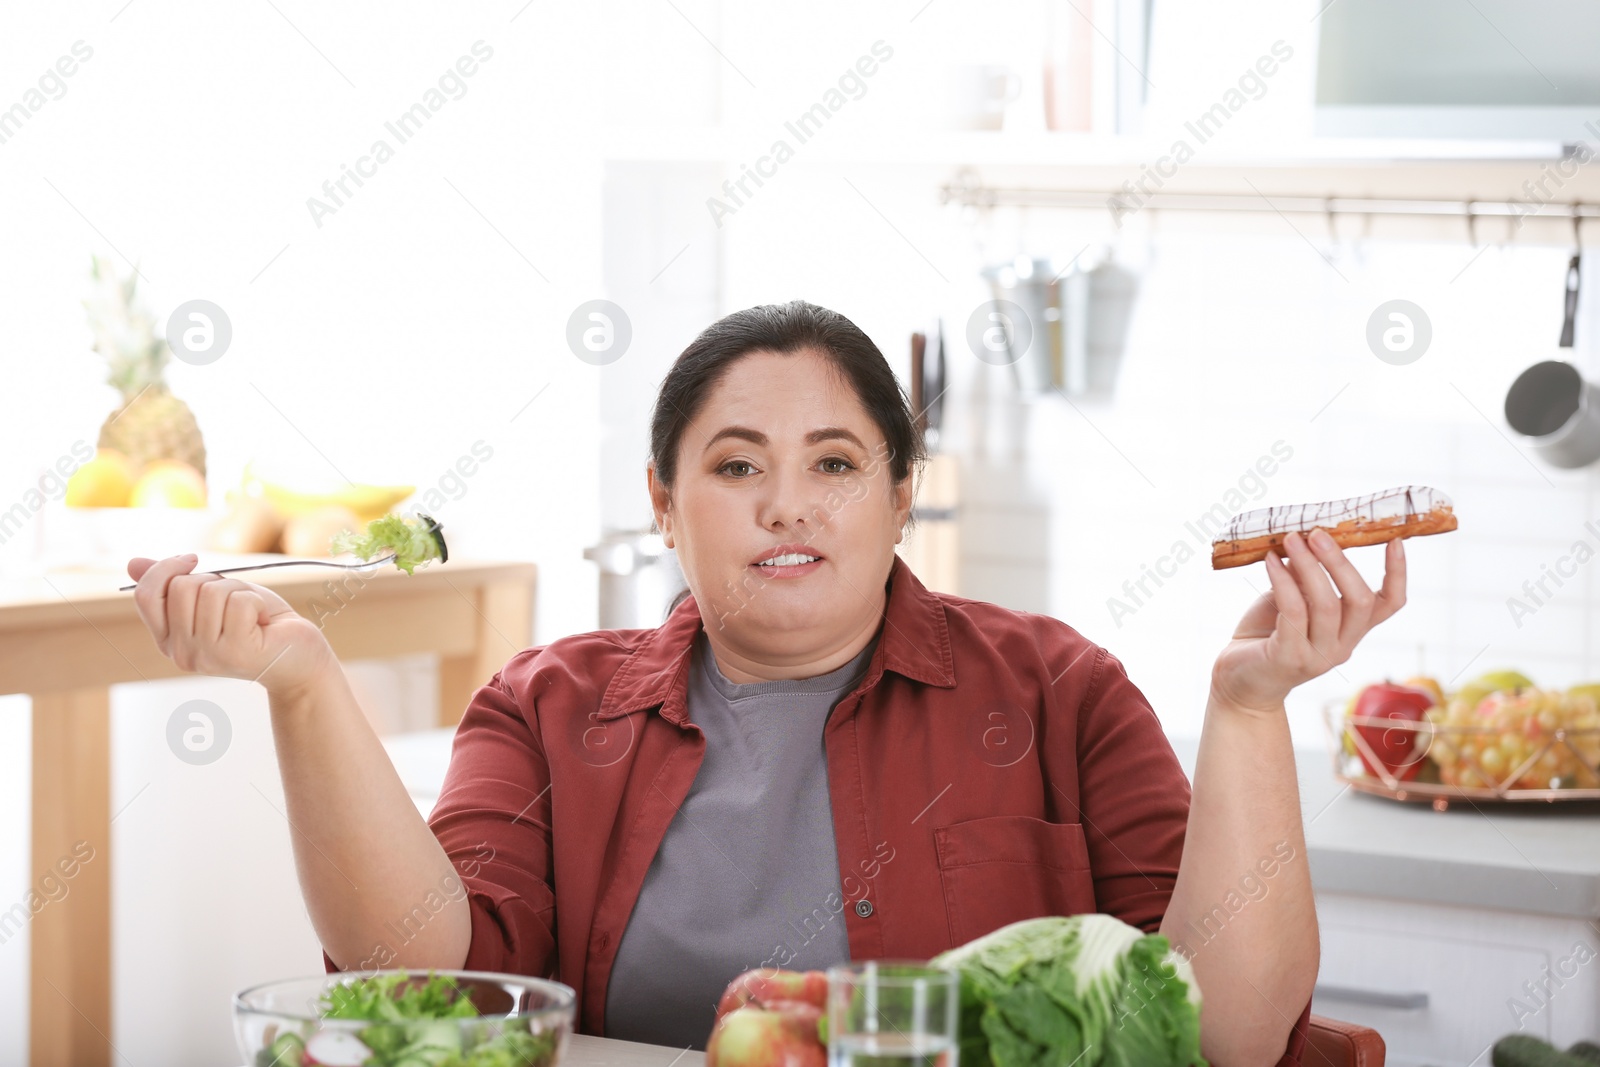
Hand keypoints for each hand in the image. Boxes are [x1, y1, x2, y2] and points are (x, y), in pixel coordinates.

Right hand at [126, 554, 335, 698]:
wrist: (300, 655)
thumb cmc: (257, 623)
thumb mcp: (214, 597)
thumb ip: (176, 584)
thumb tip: (132, 563)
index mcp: (168, 640)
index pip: (146, 596)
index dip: (166, 568)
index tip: (192, 560)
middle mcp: (181, 652)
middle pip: (182, 587)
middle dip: (215, 582)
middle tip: (237, 603)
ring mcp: (207, 655)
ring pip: (211, 591)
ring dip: (239, 592)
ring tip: (252, 615)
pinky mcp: (235, 652)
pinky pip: (239, 602)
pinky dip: (256, 602)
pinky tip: (264, 623)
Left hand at [1210, 530, 1405, 715]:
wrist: (1239, 682)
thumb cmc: (1267, 634)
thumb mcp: (1293, 600)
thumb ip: (1306, 576)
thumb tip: (1310, 537)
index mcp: (1351, 630)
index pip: (1389, 604)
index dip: (1397, 573)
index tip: (1394, 539)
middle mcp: (1342, 646)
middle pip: (1359, 600)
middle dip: (1339, 561)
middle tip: (1317, 533)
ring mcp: (1318, 656)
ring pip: (1326, 604)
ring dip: (1308, 565)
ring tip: (1291, 539)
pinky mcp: (1288, 658)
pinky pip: (1292, 612)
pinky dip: (1282, 581)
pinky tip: (1270, 561)